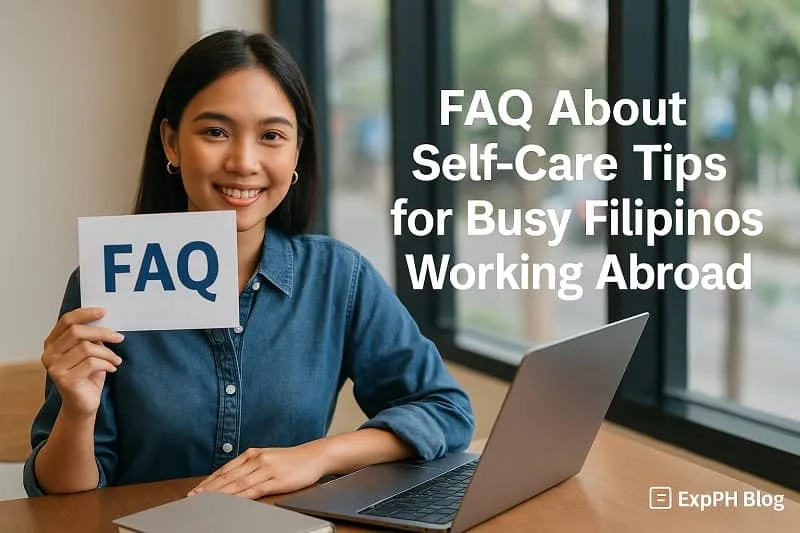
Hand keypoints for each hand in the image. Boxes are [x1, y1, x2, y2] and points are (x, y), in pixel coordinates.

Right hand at [41, 307, 124, 417]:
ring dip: (107, 353)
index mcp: (52, 343)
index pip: (66, 321)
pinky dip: (107, 364)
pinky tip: (112, 369)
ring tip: (116, 360)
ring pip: (86, 348)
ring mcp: (54, 368)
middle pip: (76, 332)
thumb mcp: (90, 352)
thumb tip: (106, 320)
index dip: (85, 313)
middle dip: (102, 333)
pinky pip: (92, 364)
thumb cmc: (87, 376)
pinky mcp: (64, 380)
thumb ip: (91, 338)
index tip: (104, 311)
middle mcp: (49, 354)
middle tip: (119, 338)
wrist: (82, 405)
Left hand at [188, 444, 328, 499]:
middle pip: (228, 477)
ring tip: (206, 501)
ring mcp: (267, 469)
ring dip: (220, 494)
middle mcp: (257, 459)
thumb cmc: (292, 459)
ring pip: (238, 484)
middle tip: (193, 498)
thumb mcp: (268, 457)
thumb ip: (250, 466)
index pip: (226, 469)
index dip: (209, 480)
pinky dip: (241, 496)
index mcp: (253, 453)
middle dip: (209, 488)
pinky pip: (255, 490)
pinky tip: (232, 502)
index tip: (196, 490)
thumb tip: (231, 478)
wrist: (315, 455)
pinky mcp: (277, 480)